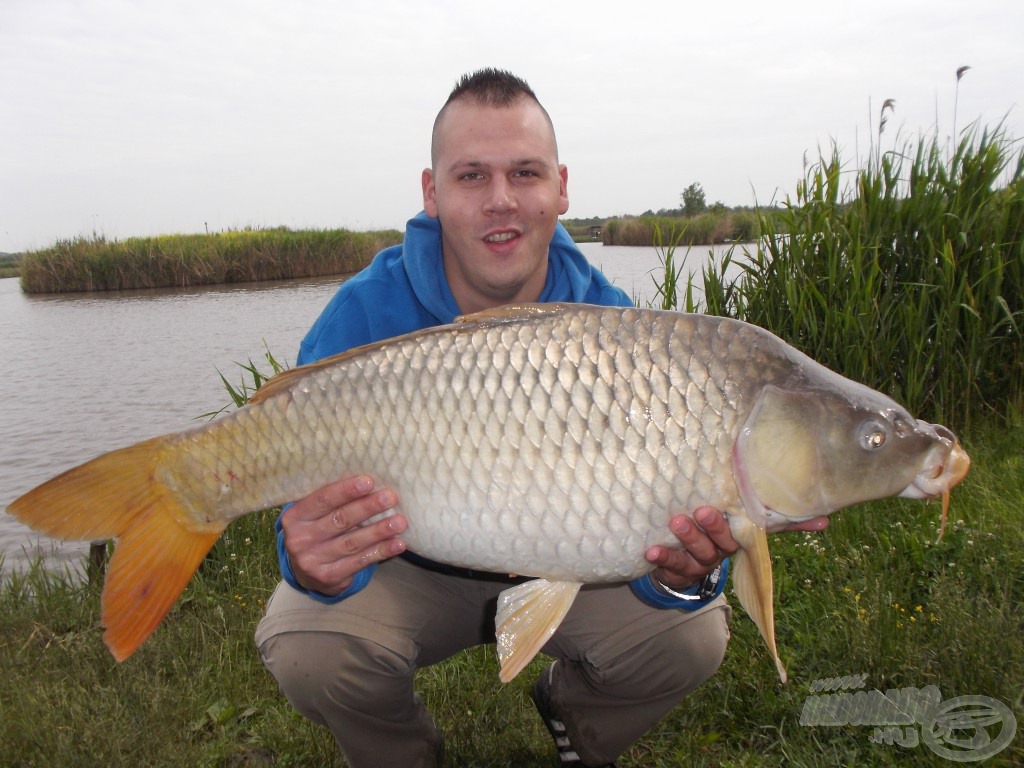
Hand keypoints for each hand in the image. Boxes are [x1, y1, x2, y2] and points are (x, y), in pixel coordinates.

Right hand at [280, 475, 406, 594]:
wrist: (305, 572)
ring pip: (352, 542)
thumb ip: (332, 500)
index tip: (369, 482)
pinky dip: (381, 552)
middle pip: (339, 520)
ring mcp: (313, 561)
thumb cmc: (317, 531)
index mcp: (295, 517)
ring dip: (379, 531)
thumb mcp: (313, 515)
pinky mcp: (328, 577)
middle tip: (391, 498)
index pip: (322, 500)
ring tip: (400, 521)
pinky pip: (359, 561)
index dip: (346, 490)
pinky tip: (397, 543)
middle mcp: (299, 539)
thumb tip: (369, 481)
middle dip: (367, 508)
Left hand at [644, 506, 829, 591]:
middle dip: (714, 528)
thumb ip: (774, 520)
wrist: (676, 568)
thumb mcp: (738, 524)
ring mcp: (699, 563)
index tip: (798, 517)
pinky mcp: (677, 572)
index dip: (775, 526)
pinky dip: (663, 559)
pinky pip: (672, 566)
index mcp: (736, 539)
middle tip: (703, 510)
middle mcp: (721, 552)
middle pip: (722, 543)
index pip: (756, 531)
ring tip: (676, 523)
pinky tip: (651, 551)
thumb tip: (826, 521)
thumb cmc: (710, 536)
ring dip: (688, 539)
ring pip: (697, 554)